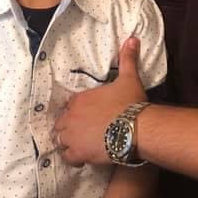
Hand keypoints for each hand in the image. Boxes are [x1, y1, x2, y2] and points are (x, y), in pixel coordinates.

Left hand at [54, 37, 145, 166]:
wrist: (136, 127)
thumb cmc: (131, 103)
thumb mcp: (129, 78)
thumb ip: (127, 59)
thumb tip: (132, 38)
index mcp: (80, 99)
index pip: (69, 106)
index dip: (76, 113)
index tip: (86, 117)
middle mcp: (72, 116)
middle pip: (61, 124)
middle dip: (69, 128)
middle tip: (83, 133)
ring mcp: (73, 135)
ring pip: (61, 141)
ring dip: (69, 144)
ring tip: (81, 146)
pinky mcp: (78, 151)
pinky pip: (68, 157)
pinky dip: (74, 158)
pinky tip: (84, 158)